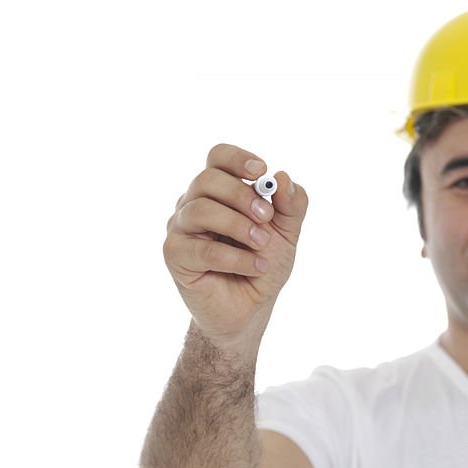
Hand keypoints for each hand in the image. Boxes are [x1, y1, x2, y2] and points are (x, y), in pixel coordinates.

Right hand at [164, 143, 307, 353]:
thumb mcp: (286, 233)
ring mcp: (181, 229)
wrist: (250, 310)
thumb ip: (291, 205)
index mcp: (218, 191)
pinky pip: (202, 249)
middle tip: (266, 218)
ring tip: (262, 245)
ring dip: (239, 226)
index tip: (261, 171)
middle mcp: (193, 204)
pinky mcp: (175, 256)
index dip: (237, 158)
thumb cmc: (262, 265)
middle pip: (207, 179)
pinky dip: (235, 258)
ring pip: (201, 210)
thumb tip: (283, 177)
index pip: (217, 157)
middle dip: (242, 196)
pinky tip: (256, 267)